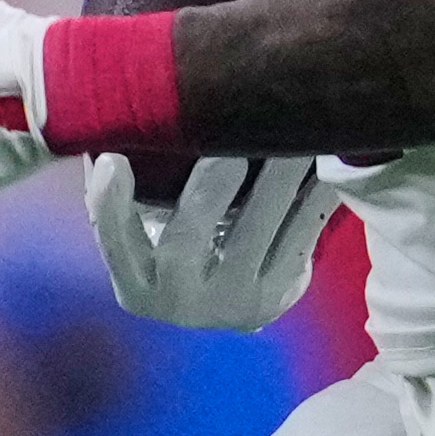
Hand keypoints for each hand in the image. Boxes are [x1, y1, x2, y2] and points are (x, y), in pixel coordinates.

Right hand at [85, 148, 336, 329]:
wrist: (220, 305)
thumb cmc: (171, 248)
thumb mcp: (140, 233)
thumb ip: (123, 194)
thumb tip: (109, 131)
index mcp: (136, 283)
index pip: (115, 240)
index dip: (110, 204)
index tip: (112, 160)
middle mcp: (180, 300)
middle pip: (190, 236)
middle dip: (209, 187)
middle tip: (232, 141)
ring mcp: (233, 302)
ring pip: (255, 233)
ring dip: (276, 181)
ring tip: (291, 137)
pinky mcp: (279, 294)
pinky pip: (299, 238)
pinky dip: (313, 198)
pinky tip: (325, 163)